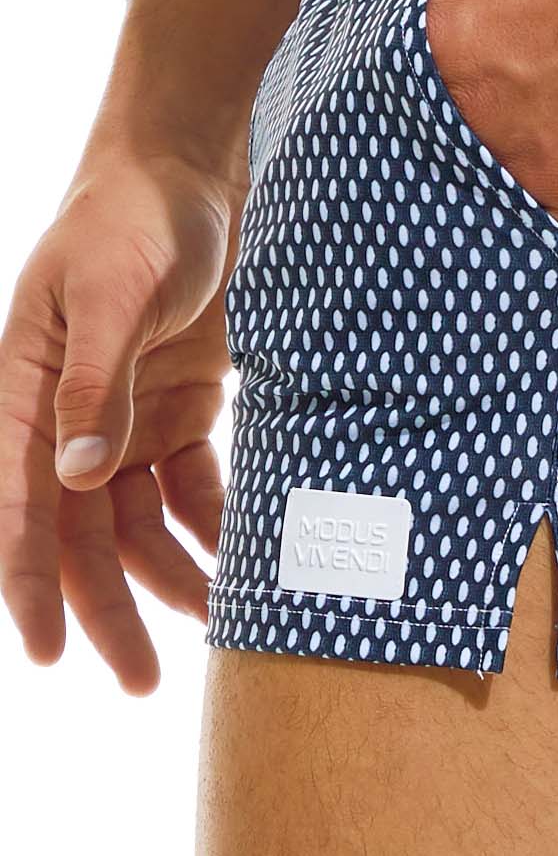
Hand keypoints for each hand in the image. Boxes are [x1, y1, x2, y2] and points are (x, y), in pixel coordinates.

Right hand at [0, 155, 234, 691]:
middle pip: (83, 532)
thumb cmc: (133, 222)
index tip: (46, 654)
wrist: (192, 177)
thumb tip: (75, 477)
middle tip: (143, 678)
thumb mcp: (110, 295)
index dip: (28, 583)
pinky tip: (238, 554)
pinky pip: (191, 481)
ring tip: (217, 620)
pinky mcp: (181, 405)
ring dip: (173, 571)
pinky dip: (213, 518)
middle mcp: (70, 418)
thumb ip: (93, 385)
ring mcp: (127, 415)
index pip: (21, 505)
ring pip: (140, 519)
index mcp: (25, 394)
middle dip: (109, 606)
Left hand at [336, 0, 557, 237]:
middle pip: (472, 150)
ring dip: (545, 171)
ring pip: (520, 192)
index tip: (511, 76)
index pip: (427, 99)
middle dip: (506, 133)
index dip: (472, 90)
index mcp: (440, 54)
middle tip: (556, 107)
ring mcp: (530, 171)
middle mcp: (472, 120)